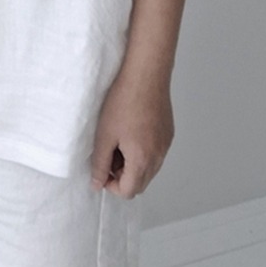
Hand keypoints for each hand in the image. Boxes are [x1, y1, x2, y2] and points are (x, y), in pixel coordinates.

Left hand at [89, 64, 174, 198]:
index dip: (111, 185)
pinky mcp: (168, 134)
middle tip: (109, 155)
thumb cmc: (123, 101)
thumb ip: (100, 164)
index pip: (129, 191)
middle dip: (123, 177)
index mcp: (143, 160)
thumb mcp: (104, 135)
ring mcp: (166, 145)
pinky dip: (143, 153)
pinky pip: (156, 154)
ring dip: (133, 165)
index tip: (102, 168)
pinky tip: (131, 132)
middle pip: (141, 184)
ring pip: (149, 170)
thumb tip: (97, 183)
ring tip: (119, 141)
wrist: (145, 74)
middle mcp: (159, 156)